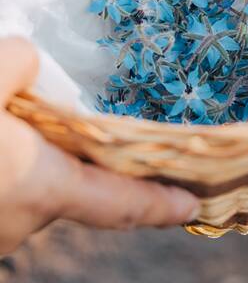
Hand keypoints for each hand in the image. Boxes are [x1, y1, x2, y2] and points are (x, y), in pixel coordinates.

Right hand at [0, 38, 198, 254]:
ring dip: (41, 160)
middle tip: (90, 125)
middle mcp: (23, 220)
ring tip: (29, 122)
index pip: (121, 203)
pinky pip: (11, 193)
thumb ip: (23, 62)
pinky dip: (17, 169)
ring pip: (38, 188)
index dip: (162, 205)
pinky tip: (5, 139)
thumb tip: (33, 63)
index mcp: (41, 186)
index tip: (194, 207)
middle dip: (86, 158)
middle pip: (76, 185)